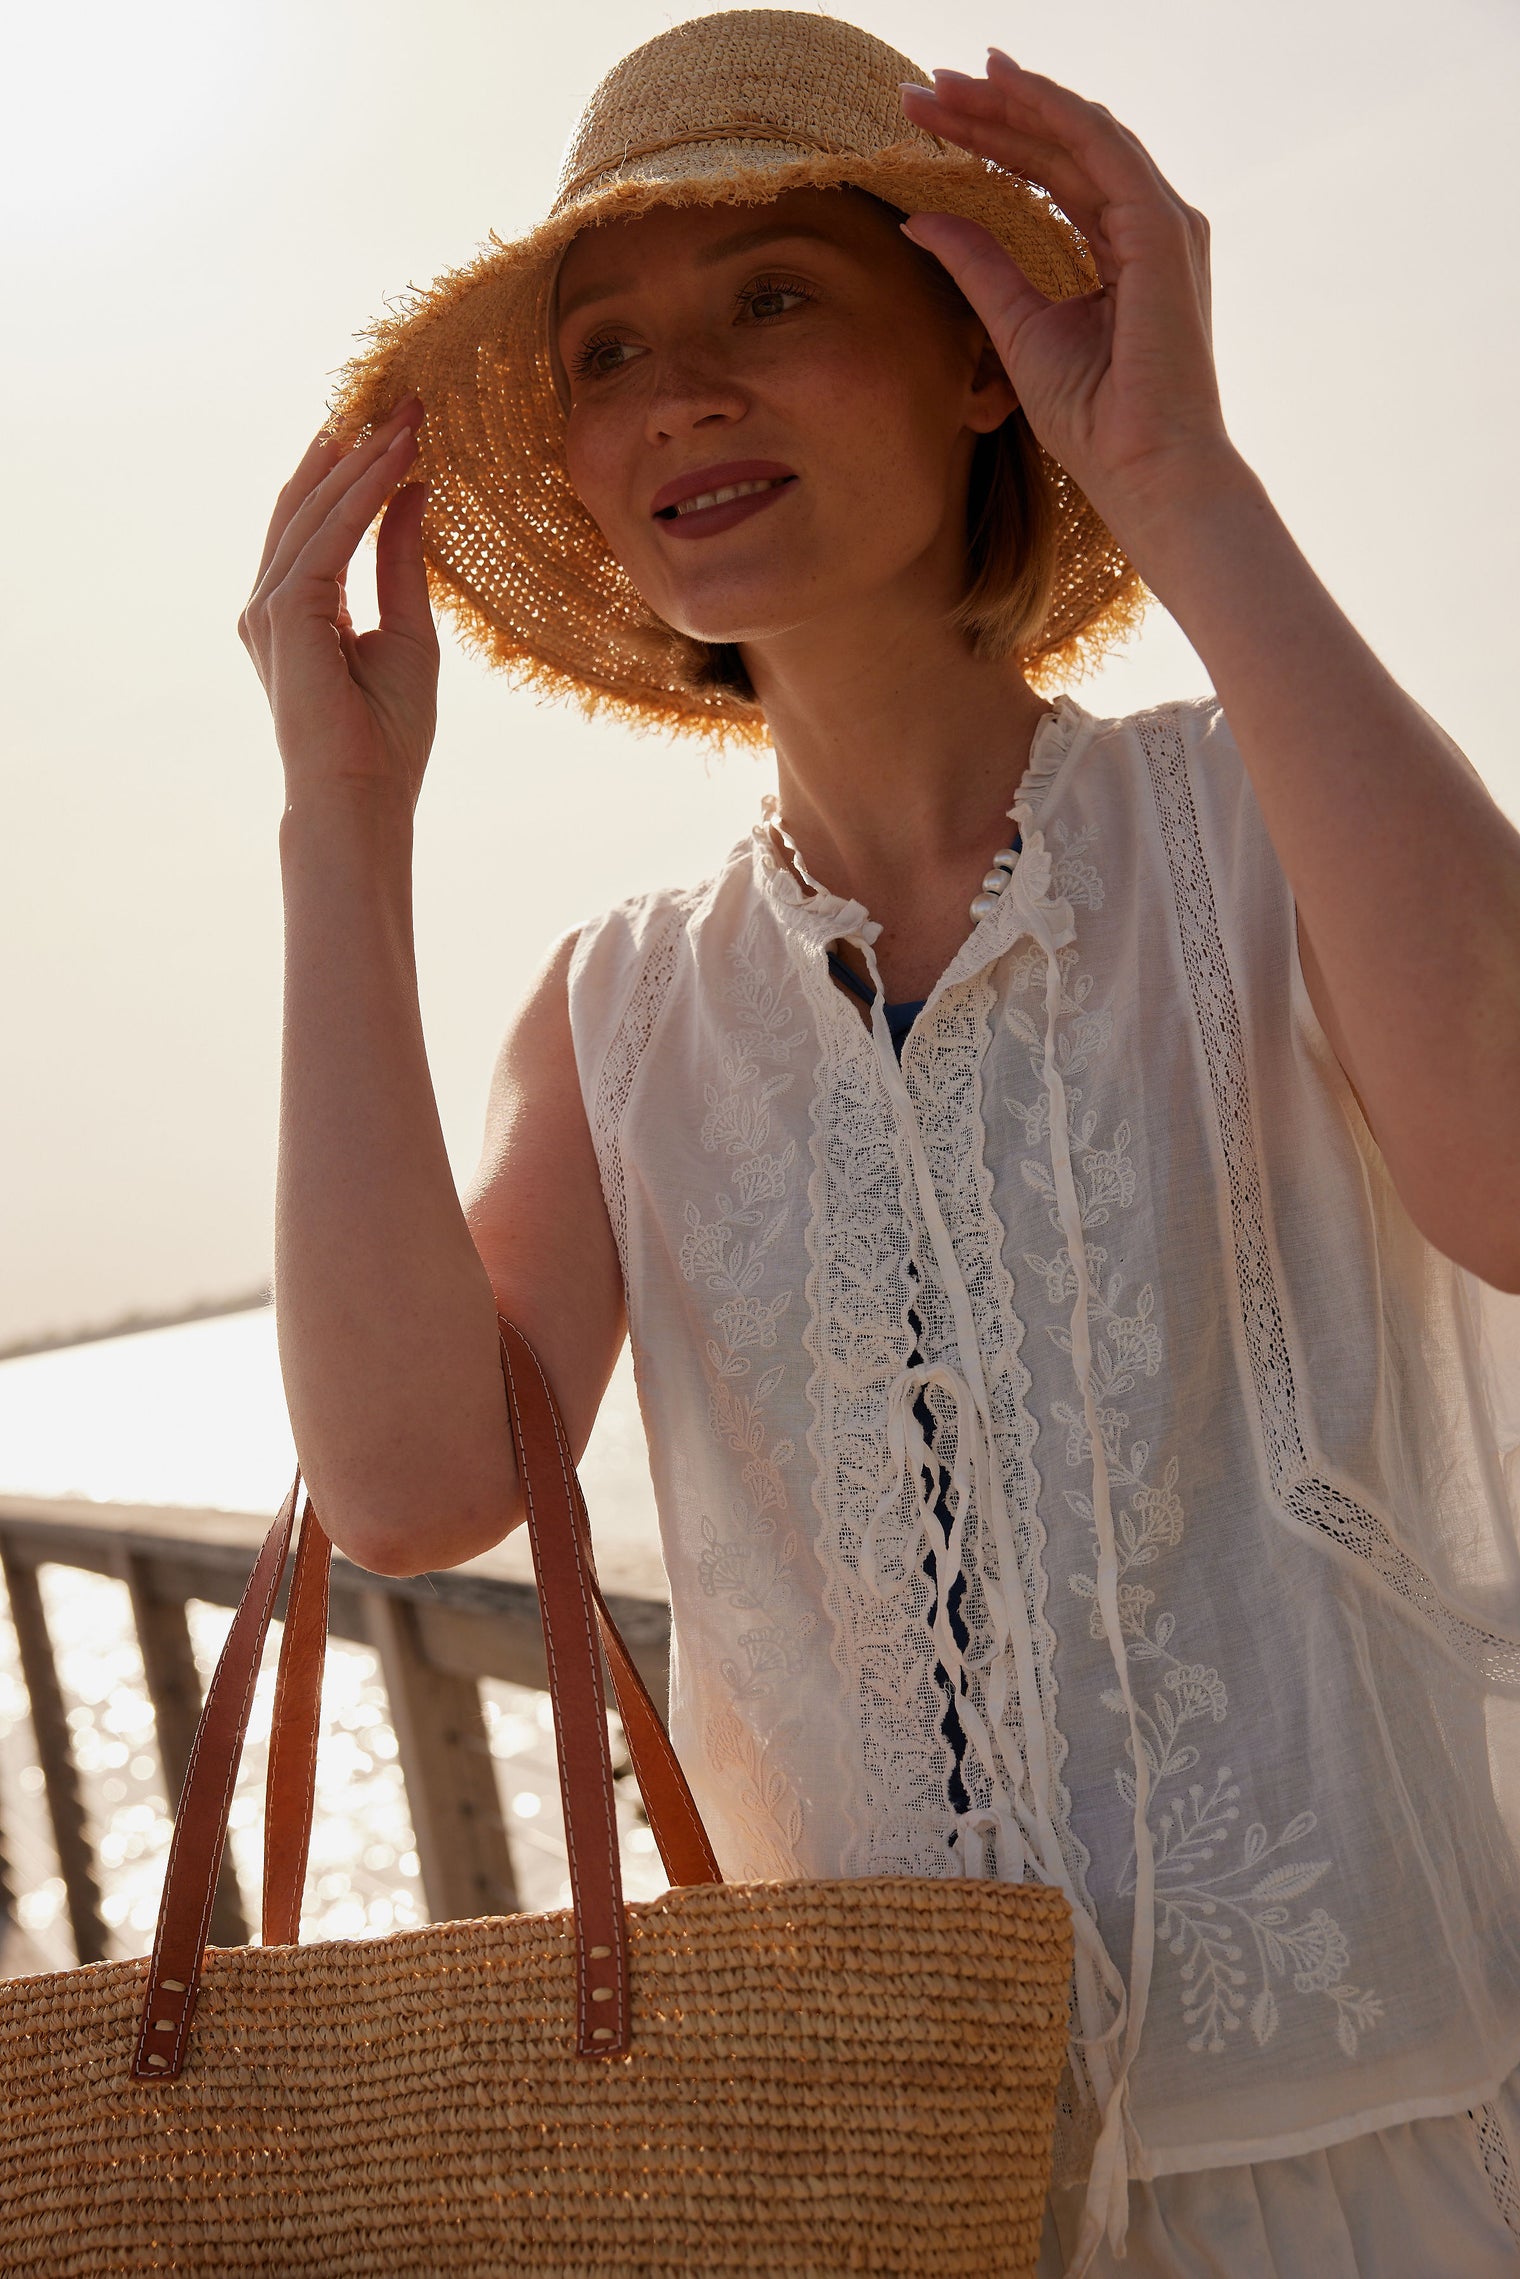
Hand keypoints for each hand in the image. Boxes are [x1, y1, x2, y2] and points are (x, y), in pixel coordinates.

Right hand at [239, 400, 438, 814]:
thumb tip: (413, 490)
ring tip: (406, 418)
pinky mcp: (285, 615)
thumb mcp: (409, 632)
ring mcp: (272, 608)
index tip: (406, 429)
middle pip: (311, 506)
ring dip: (362, 461)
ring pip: (316, 513)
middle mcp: (274, 603)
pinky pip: (328, 538)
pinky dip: (363, 496)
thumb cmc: (387, 739)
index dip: (361, 472)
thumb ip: (401, 562)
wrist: (363, 799)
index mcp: (300, 610)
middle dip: (357, 450)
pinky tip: (396, 462)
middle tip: (405, 403)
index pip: (324, 523)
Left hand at [899, 53, 1238, 542]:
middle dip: (990, 112)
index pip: (1052, 174)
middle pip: (1060, 147)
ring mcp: (1161, 223)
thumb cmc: (1093, 422)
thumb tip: (920, 219)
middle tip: (923, 89)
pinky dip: (1051, 109)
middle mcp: (1147, 227)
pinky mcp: (1160, 230)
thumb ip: (978, 266)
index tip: (930, 119)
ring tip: (945, 84)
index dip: (991, 141)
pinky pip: (1099, 147)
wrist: (1144, 470)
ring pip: (1077, 134)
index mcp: (1121, 251)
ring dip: (1010, 102)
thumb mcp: (1016, 329)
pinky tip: (1003, 85)